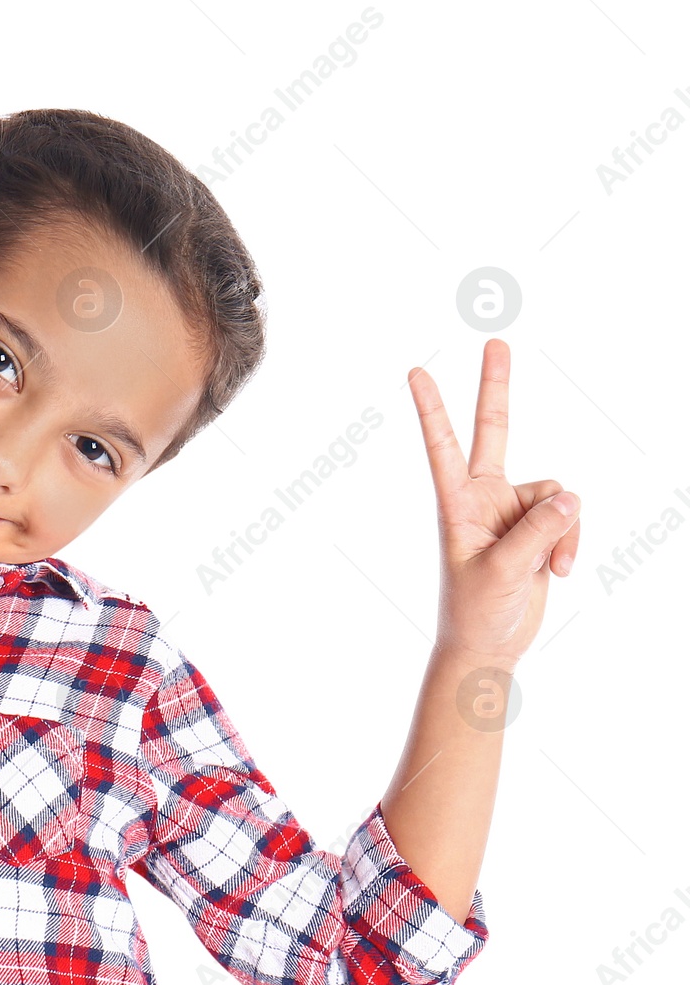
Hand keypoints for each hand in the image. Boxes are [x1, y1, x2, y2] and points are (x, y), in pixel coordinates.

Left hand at [407, 338, 580, 666]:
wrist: (489, 643)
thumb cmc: (476, 609)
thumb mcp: (503, 571)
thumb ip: (537, 531)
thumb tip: (570, 495)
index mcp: (456, 503)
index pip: (442, 446)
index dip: (432, 409)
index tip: (414, 372)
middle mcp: (483, 496)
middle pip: (494, 431)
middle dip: (496, 388)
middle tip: (495, 341)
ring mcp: (512, 509)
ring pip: (555, 494)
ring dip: (560, 531)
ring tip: (545, 566)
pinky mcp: (538, 526)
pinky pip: (569, 516)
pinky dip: (570, 542)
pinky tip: (557, 571)